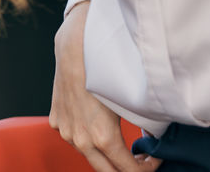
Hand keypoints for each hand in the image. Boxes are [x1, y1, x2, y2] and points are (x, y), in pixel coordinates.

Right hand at [50, 2, 159, 171]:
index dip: (146, 169)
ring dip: (104, 155)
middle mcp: (81, 140)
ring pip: (88, 155)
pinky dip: (86, 137)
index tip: (154, 159)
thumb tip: (153, 138)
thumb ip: (143, 126)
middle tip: (140, 161)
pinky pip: (73, 137)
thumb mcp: (130, 102)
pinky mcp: (56, 121)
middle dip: (125, 170)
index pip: (128, 171)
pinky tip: (95, 124)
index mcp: (102, 138)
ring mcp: (65, 131)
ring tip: (119, 144)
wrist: (75, 50)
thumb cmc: (105, 72)